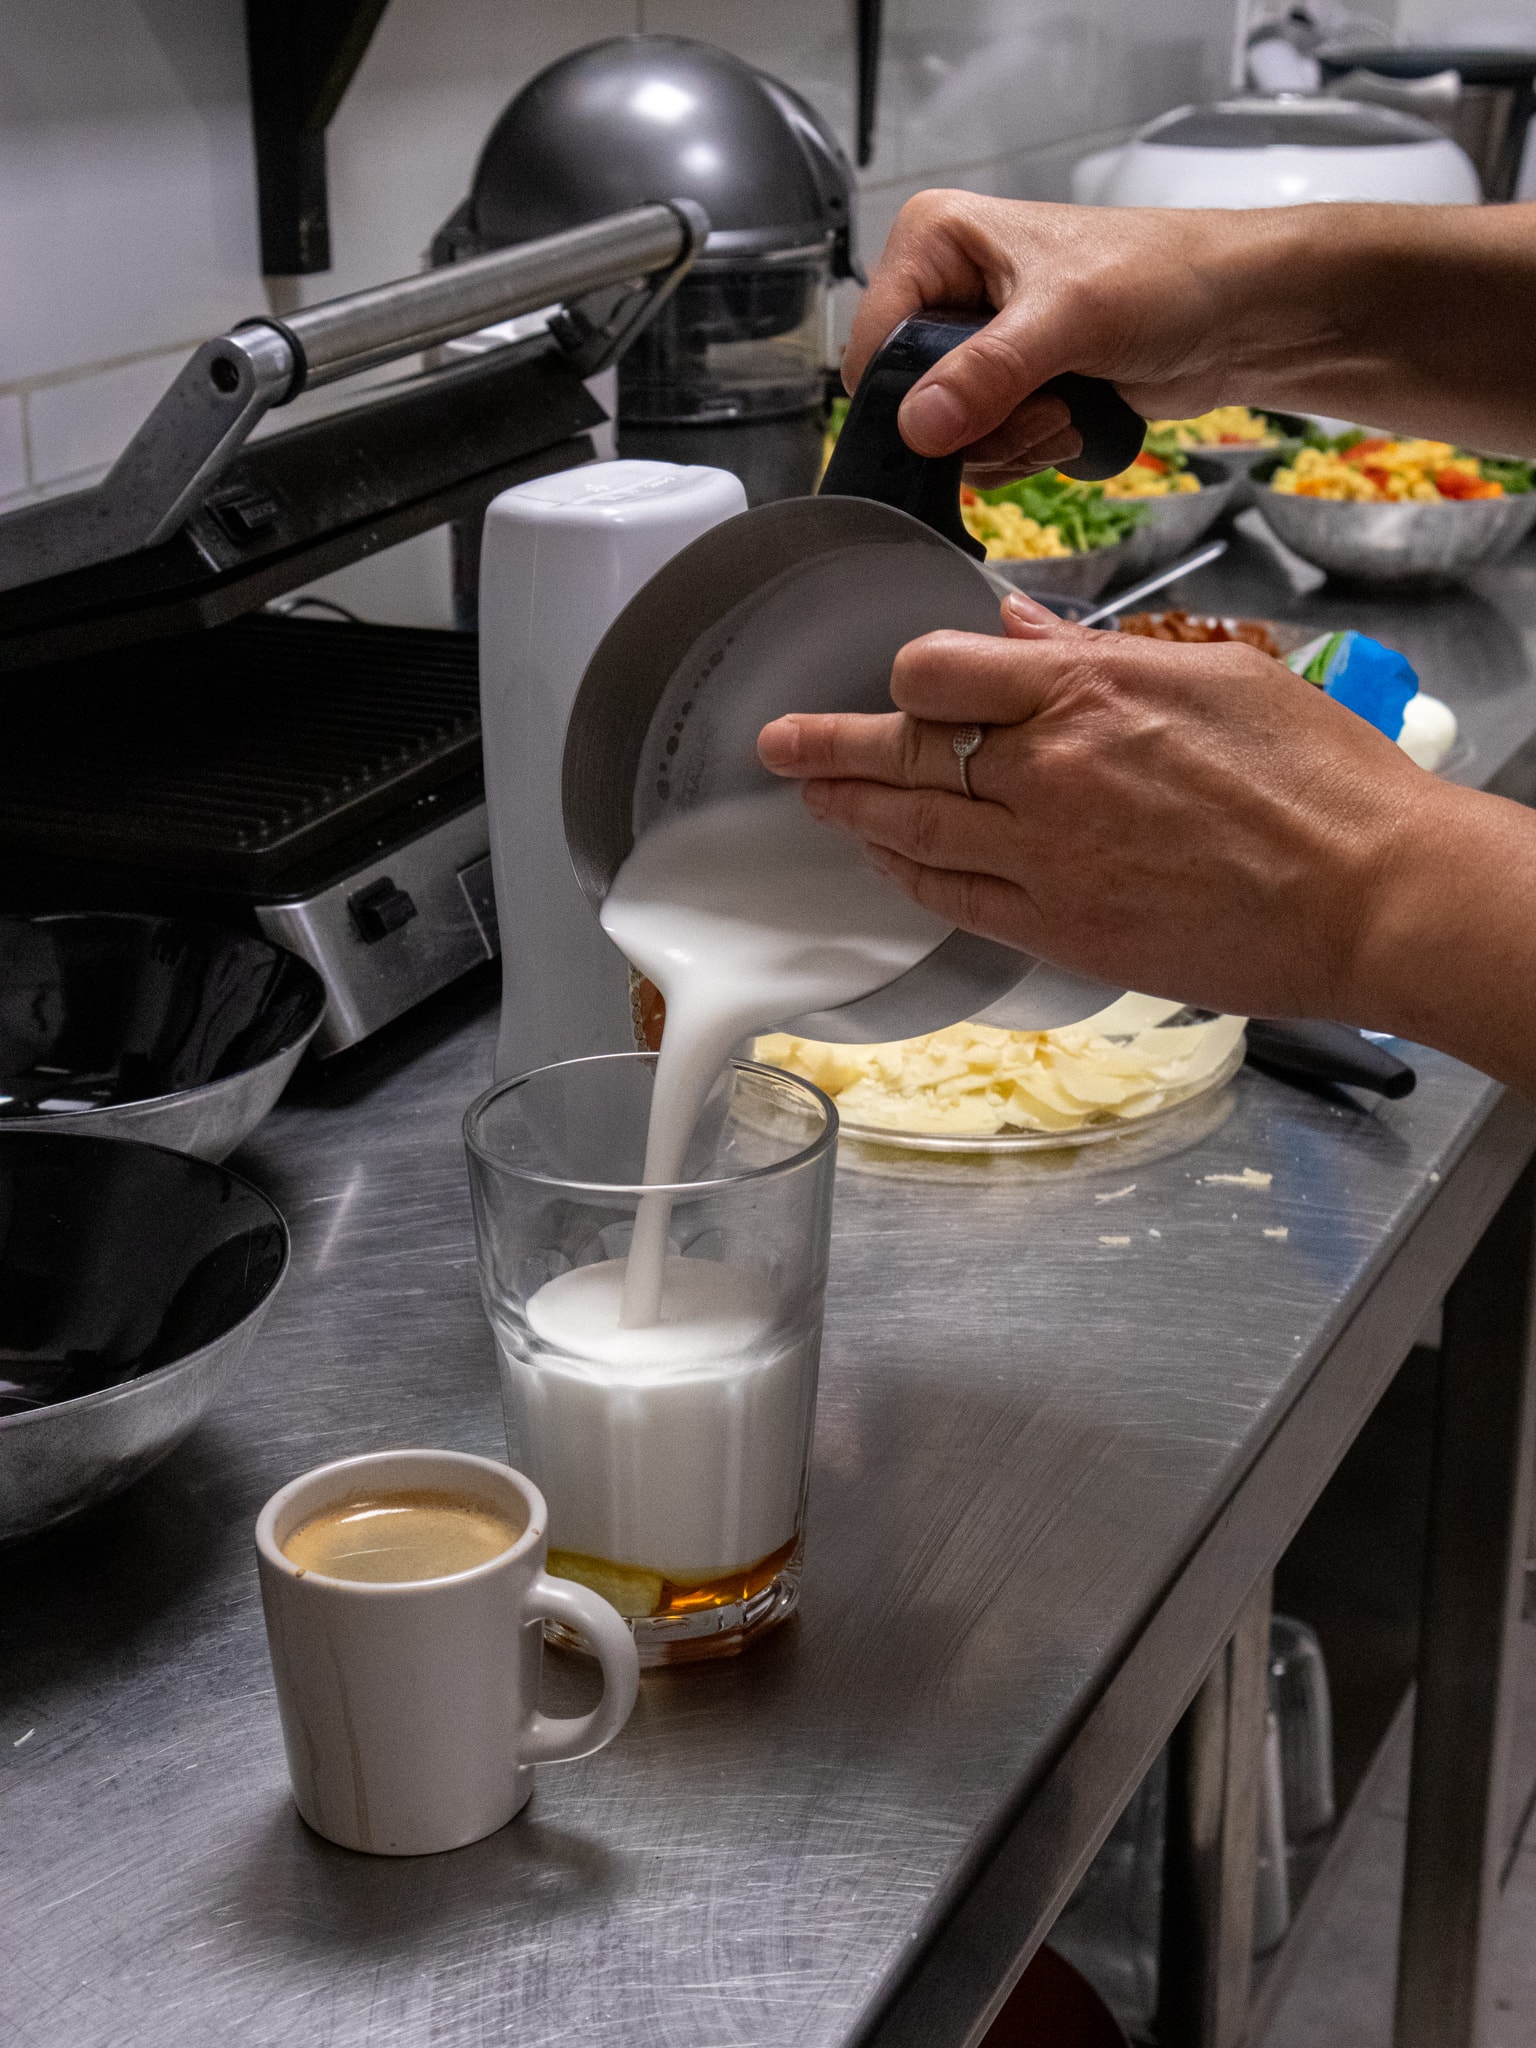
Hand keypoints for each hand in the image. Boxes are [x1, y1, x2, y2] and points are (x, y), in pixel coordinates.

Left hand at [757, 594, 1452, 1026]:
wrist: (1370, 896)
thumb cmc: (1320, 782)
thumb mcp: (1221, 675)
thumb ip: (1104, 654)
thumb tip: (1021, 628)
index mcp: (1088, 695)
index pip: (943, 669)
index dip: (908, 673)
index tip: (898, 678)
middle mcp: (1049, 775)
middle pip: (907, 754)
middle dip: (830, 747)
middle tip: (779, 744)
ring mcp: (1048, 860)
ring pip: (914, 829)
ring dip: (853, 812)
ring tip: (811, 797)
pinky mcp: (1062, 930)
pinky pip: (955, 900)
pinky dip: (909, 877)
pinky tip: (887, 862)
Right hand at [845, 193, 1535, 481]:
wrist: (1241, 314)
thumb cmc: (1169, 279)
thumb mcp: (1070, 319)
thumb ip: (988, 373)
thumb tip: (919, 426)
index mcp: (934, 242)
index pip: (872, 348)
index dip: (912, 401)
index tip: (971, 416)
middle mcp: (945, 288)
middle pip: (907, 404)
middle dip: (977, 428)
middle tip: (1043, 409)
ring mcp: (976, 343)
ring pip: (945, 439)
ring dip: (1009, 446)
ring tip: (1067, 410)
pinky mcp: (1007, 387)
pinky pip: (981, 450)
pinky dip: (1025, 453)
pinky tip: (1070, 424)